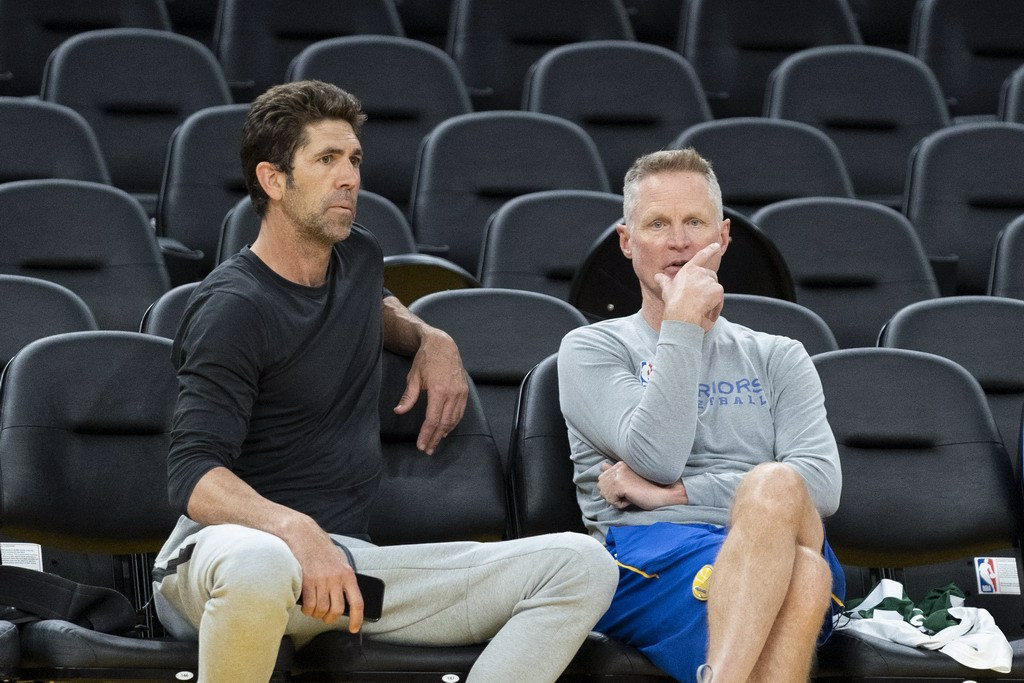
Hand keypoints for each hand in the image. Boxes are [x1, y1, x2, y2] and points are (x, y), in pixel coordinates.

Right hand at [284, 516, 363, 630]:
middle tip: (325, 617)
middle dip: (330, 618)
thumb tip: (346, 599)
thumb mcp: (339, 562)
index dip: (357, 618)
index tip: (354, 628)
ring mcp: (322, 580)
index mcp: (348, 574)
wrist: (304, 535)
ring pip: (322, 609)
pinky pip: (309, 604)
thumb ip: (343, 579)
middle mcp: (337, 578)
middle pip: (337, 610)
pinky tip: (306, 606)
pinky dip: (307, 610)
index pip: (357, 602)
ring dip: (316, 614)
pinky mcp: (308, 580)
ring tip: (313, 610)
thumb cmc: (321, 549)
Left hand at [393, 328, 467, 453]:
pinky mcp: (464, 391)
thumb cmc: (426, 360)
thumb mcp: (413, 377)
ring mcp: (460, 393)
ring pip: (454, 419)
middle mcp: (452, 393)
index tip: (421, 445)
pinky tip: (446, 429)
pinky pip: (460, 412)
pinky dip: (453, 423)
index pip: (432, 419)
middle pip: (444, 423)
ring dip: (444, 433)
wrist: (443, 345)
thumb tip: (398, 411)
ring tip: (435, 442)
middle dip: (435, 438)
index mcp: (438, 391)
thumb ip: (408, 396)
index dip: (426, 434)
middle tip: (427, 450)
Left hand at [598, 461, 687, 509]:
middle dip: (612, 494)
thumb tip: (602, 466)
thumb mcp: (630, 478)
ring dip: (617, 500)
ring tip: (631, 495)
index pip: (602, 476)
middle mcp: (618, 466)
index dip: (611, 487)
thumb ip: (615, 472)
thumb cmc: (648, 488)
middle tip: (629, 493)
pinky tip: (632, 499)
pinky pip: (611, 501)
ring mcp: (618, 474)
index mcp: (620, 464)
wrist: (663, 493)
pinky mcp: (620, 484)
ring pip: (605, 494)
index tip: (626, 489)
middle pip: (601, 486)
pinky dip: (621, 504)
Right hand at [655, 242, 723, 331]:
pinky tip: (707, 312)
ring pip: (715, 287)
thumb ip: (663, 281)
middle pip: (710, 275)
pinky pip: (720, 298)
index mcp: (689, 270)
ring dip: (711, 296)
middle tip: (699, 298)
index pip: (701, 256)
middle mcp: (700, 272)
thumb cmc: (673, 302)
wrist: (682, 314)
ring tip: (701, 307)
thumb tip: (657, 276)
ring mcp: (710, 280)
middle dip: (707, 285)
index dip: (709, 250)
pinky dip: (716, 306)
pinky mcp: (717, 290)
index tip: (716, 245)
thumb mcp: (666, 289)